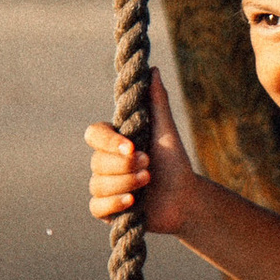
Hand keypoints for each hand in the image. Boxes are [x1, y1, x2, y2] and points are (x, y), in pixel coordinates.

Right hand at [86, 74, 198, 232]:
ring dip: (125, 183)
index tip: (131, 147)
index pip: (94, 135)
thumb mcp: (166, 131)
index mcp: (114, 141)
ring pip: (98, 184)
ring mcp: (103, 186)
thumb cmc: (174, 163)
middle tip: (149, 165)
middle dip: (126, 166)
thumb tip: (153, 70)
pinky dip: (114, 203)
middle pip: (97, 162)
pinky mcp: (106, 210)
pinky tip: (133, 202)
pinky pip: (97, 206)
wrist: (185, 198)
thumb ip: (157, 102)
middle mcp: (104, 162)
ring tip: (148, 182)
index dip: (109, 142)